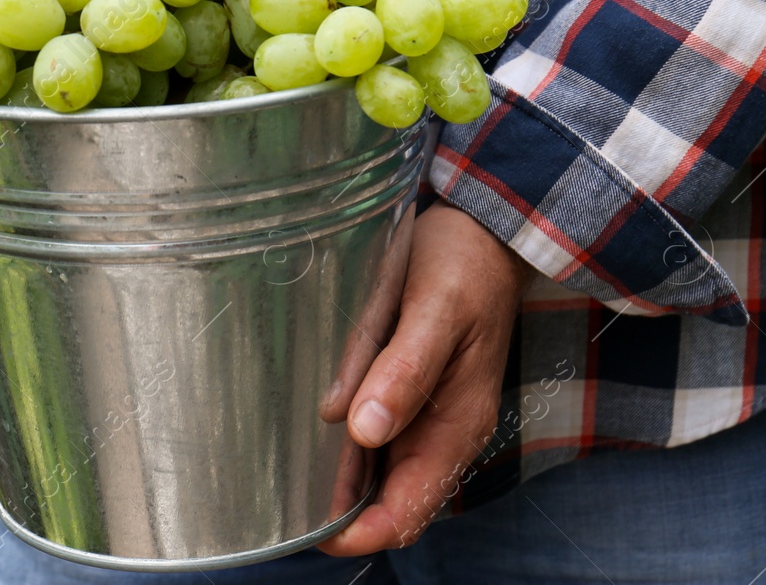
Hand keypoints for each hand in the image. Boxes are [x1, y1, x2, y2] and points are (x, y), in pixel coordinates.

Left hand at [317, 200, 531, 554]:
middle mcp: (445, 432)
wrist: (486, 232)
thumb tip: (364, 430)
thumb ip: (403, 371)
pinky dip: (348, 449)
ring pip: (381, 473)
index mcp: (457, 425)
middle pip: (390, 500)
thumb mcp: (436, 311)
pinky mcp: (416, 394)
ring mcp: (431, 415)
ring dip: (340, 482)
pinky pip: (380, 438)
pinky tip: (311, 436)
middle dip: (341, 511)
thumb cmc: (463, 264)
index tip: (311, 533)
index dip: (361, 532)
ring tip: (283, 475)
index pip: (409, 509)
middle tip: (278, 502)